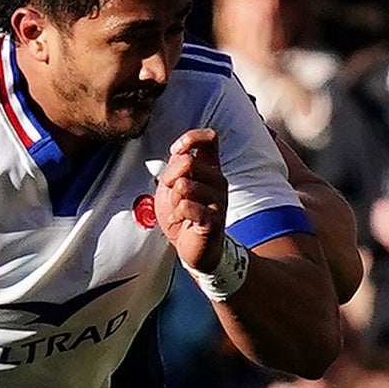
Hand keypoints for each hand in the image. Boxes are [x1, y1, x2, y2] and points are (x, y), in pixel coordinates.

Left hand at [154, 130, 228, 272]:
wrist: (194, 248)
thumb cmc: (184, 216)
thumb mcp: (173, 185)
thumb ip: (176, 166)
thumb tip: (180, 153)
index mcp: (210, 169)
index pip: (209, 139)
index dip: (190, 139)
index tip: (177, 151)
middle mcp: (218, 181)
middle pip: (187, 161)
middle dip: (169, 177)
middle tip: (170, 192)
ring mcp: (219, 200)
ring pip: (184, 185)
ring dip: (172, 201)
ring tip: (178, 210)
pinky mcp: (214, 219)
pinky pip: (187, 206)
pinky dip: (176, 215)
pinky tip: (181, 221)